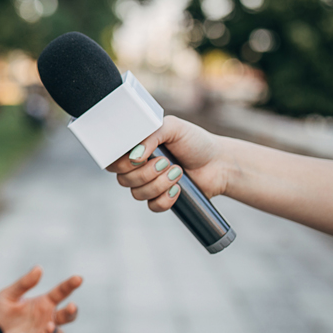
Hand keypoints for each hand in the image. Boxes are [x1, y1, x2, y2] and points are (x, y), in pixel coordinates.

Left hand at [0, 266, 82, 332]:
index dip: (70, 286)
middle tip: (72, 306)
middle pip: (67, 317)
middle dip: (71, 312)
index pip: (61, 293)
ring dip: (55, 332)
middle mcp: (48, 320)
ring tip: (49, 326)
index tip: (78, 278)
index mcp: (44, 304)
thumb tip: (39, 268)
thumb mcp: (9, 295)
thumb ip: (24, 283)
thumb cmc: (1, 312)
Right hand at [106, 115, 229, 211]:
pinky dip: (165, 199)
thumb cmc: (195, 142)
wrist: (219, 163)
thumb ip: (150, 134)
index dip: (122, 164)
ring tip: (178, 172)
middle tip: (167, 162)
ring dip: (159, 184)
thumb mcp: (173, 127)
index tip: (140, 158)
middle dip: (146, 173)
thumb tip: (134, 156)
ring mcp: (148, 185)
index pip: (113, 162)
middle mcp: (138, 168)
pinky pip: (152, 206)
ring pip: (137, 194)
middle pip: (123, 180)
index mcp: (136, 149)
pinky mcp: (160, 199)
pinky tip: (178, 189)